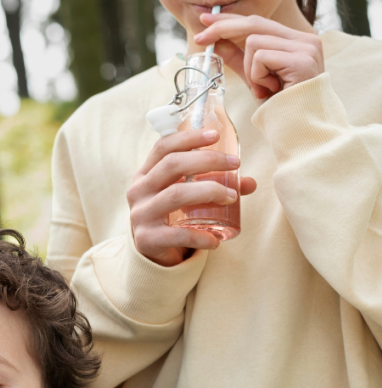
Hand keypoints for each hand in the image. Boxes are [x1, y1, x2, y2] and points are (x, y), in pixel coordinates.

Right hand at [127, 129, 257, 265]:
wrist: (149, 252)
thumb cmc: (170, 216)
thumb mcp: (185, 196)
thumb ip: (212, 185)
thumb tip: (248, 182)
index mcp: (145, 174)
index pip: (163, 147)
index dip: (188, 138)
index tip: (215, 135)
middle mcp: (139, 190)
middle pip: (172, 165)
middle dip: (207, 160)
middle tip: (235, 164)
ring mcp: (141, 214)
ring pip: (176, 195)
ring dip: (209, 191)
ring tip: (232, 196)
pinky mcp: (147, 239)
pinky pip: (177, 234)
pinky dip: (201, 236)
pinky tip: (216, 239)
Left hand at [195, 12, 323, 99]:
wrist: (300, 129)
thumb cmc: (280, 105)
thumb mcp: (254, 77)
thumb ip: (238, 57)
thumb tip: (215, 40)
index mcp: (297, 41)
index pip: (258, 22)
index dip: (229, 19)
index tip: (205, 19)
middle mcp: (307, 40)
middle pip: (254, 23)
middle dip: (222, 29)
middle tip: (199, 39)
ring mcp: (307, 48)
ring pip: (254, 42)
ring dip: (249, 69)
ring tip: (264, 87)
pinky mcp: (302, 60)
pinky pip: (261, 57)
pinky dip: (257, 75)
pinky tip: (271, 89)